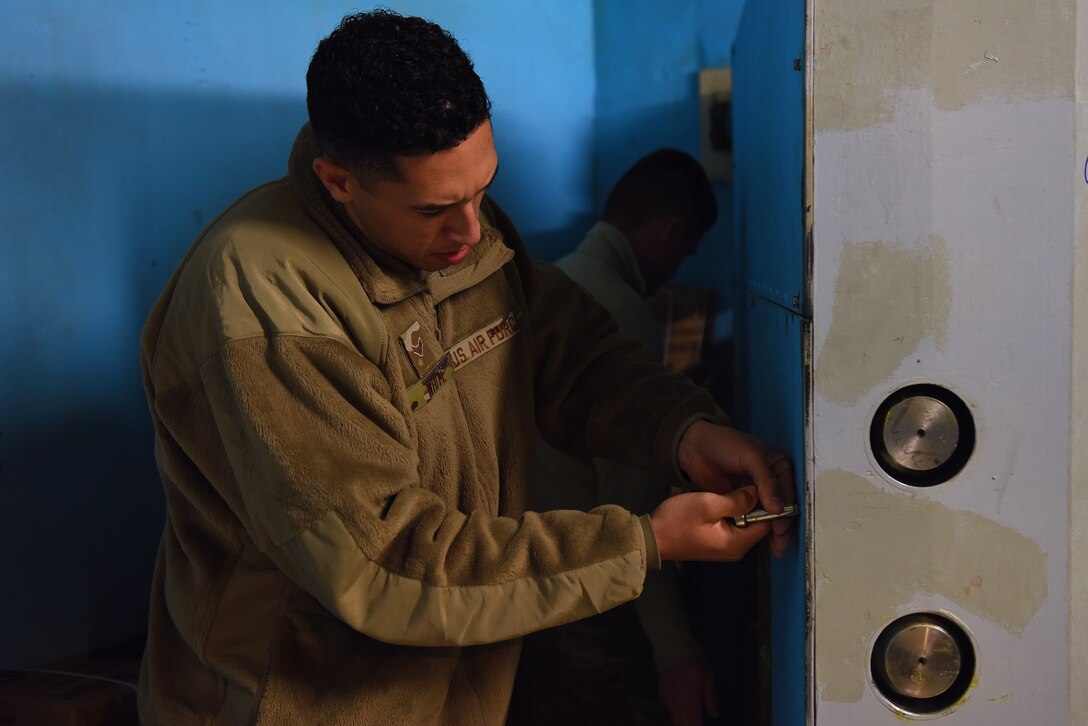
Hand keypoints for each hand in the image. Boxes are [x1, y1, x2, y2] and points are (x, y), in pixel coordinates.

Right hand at [649, 486, 770, 561]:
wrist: (651, 538)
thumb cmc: (676, 522)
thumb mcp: (708, 504)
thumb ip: (737, 499)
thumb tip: (759, 492)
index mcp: (738, 543)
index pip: (768, 523)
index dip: (769, 502)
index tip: (762, 482)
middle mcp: (736, 549)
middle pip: (759, 523)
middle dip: (757, 503)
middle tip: (749, 481)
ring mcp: (726, 547)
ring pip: (746, 522)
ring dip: (744, 505)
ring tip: (739, 485)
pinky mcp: (717, 542)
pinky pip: (734, 525)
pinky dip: (733, 511)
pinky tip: (726, 496)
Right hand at [658, 657, 718, 725]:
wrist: (674, 649)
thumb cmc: (695, 663)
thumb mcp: (708, 678)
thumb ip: (711, 698)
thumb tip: (715, 714)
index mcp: (692, 702)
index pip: (695, 725)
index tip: (701, 725)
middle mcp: (678, 705)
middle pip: (683, 725)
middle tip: (696, 723)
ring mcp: (668, 700)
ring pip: (675, 719)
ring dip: (682, 723)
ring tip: (689, 721)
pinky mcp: (662, 694)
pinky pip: (669, 709)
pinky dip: (675, 713)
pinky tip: (680, 710)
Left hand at [676, 420, 794, 556]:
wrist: (694, 445)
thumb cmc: (723, 443)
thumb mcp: (750, 457)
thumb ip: (766, 481)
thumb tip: (779, 508)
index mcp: (779, 466)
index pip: (789, 492)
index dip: (787, 511)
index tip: (781, 527)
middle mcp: (771, 480)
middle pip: (781, 507)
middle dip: (782, 526)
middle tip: (779, 544)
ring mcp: (756, 492)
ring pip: (767, 514)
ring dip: (770, 530)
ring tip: (773, 548)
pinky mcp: (741, 500)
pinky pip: (752, 516)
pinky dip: (755, 527)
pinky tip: (758, 540)